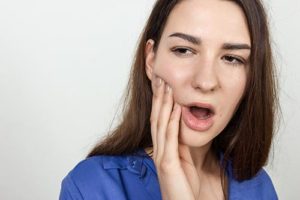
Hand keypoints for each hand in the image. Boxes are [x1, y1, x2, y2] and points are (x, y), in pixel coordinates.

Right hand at [150, 75, 199, 199]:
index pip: (159, 119)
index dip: (160, 101)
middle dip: (158, 97)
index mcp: (162, 148)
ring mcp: (161, 156)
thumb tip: (186, 126)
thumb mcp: (184, 160)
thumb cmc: (184, 186)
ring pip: (161, 124)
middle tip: (160, 77)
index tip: (163, 83)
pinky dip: (172, 121)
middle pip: (156, 117)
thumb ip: (182, 144)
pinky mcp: (167, 164)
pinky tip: (176, 107)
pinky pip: (170, 138)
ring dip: (164, 103)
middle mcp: (158, 149)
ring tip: (167, 85)